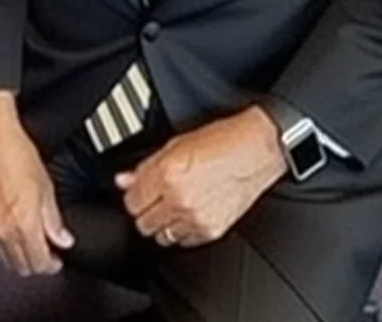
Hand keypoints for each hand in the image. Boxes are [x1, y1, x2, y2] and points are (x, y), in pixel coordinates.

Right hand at [0, 91, 74, 275]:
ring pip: (3, 260)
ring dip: (18, 257)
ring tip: (30, 243)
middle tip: (46, 252)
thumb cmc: (16, 152)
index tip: (56, 258)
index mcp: (22, 223)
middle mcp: (1, 230)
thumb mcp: (46, 186)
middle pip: (20, 267)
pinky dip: (2, 246)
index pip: (39, 263)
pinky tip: (11, 233)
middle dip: (36, 264)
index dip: (51, 264)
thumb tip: (62, 238)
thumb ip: (54, 219)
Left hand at [115, 106, 286, 247]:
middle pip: (143, 223)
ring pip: (161, 236)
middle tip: (156, 196)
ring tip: (174, 204)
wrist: (257, 149)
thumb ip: (146, 166)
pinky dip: (182, 230)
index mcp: (168, 174)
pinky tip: (189, 212)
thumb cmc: (223, 140)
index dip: (134, 194)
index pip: (131, 201)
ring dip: (163, 223)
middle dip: (146, 210)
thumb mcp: (177, 144)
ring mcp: (196, 218)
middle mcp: (180, 199)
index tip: (138, 190)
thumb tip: (124, 179)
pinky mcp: (211, 230)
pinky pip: (183, 241)